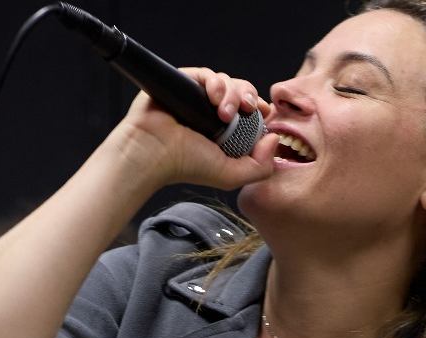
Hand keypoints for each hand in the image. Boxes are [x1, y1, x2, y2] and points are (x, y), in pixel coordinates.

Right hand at [106, 67, 276, 190]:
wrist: (152, 154)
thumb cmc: (185, 166)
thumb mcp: (231, 175)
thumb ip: (260, 166)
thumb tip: (273, 138)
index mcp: (224, 130)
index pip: (249, 109)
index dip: (259, 107)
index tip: (264, 112)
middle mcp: (211, 112)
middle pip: (241, 91)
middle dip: (248, 97)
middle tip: (247, 110)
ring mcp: (196, 97)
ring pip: (226, 81)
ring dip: (232, 93)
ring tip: (223, 112)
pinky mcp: (182, 83)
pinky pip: (206, 74)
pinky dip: (215, 82)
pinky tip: (213, 97)